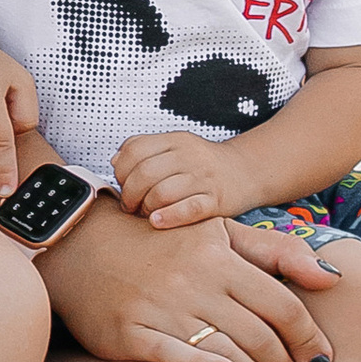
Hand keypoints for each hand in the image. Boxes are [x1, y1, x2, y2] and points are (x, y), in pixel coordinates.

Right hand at [39, 196, 343, 361]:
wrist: (81, 242)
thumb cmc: (161, 238)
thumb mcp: (218, 232)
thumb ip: (277, 251)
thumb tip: (333, 277)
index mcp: (218, 257)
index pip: (282, 304)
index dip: (310, 337)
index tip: (323, 359)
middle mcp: (193, 282)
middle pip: (259, 335)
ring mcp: (159, 310)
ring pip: (225, 354)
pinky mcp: (129, 334)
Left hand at [114, 128, 240, 227]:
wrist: (245, 170)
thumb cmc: (202, 163)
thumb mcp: (174, 146)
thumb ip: (143, 149)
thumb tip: (116, 161)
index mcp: (175, 140)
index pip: (135, 149)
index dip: (121, 170)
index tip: (122, 183)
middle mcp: (189, 156)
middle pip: (144, 173)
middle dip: (130, 194)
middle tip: (130, 205)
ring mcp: (203, 178)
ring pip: (162, 192)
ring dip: (146, 208)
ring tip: (146, 213)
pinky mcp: (215, 201)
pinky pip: (188, 209)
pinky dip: (169, 217)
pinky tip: (157, 221)